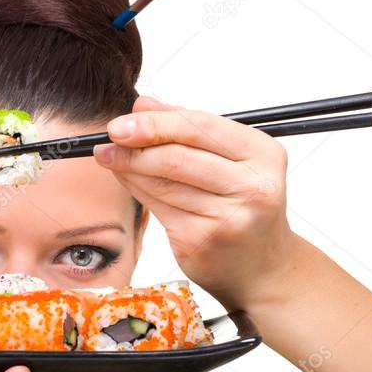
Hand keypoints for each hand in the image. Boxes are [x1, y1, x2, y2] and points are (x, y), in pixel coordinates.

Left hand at [94, 96, 298, 309]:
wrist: (262, 267)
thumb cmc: (244, 205)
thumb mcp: (231, 160)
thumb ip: (188, 129)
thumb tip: (143, 105)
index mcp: (264, 155)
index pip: (201, 127)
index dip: (156, 122)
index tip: (123, 121)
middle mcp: (252, 186)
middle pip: (178, 157)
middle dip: (135, 145)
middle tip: (108, 139)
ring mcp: (227, 217)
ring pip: (163, 182)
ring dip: (129, 167)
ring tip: (109, 156)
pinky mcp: (201, 241)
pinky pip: (158, 207)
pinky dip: (136, 189)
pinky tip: (126, 179)